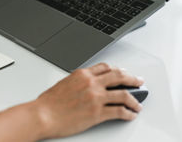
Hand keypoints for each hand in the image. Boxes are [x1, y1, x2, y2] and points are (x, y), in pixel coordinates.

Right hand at [0, 63, 143, 141]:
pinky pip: (119, 112)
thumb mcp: (64, 83)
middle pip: (119, 76)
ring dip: (134, 99)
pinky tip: (131, 115)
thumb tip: (85, 85)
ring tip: (138, 103)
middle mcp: (91, 83)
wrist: (43, 114)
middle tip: (138, 82)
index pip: (105, 68)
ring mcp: (96, 98)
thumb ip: (78, 82)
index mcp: (82, 74)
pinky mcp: (98, 113)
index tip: (123, 73)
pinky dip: (129, 113)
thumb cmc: (48, 102)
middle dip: (132, 79)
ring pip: (123, 94)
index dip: (117, 70)